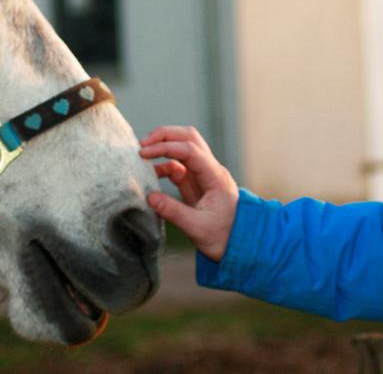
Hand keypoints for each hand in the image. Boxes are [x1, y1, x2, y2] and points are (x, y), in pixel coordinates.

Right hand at [139, 126, 238, 260]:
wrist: (239, 245)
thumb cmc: (223, 237)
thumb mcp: (197, 228)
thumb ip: (173, 212)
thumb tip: (150, 197)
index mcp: (215, 176)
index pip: (190, 150)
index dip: (166, 147)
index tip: (144, 153)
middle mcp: (211, 170)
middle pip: (189, 138)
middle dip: (165, 136)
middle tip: (142, 145)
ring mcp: (204, 175)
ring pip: (184, 148)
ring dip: (164, 147)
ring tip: (142, 155)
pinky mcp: (196, 184)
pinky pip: (178, 166)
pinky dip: (163, 165)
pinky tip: (151, 174)